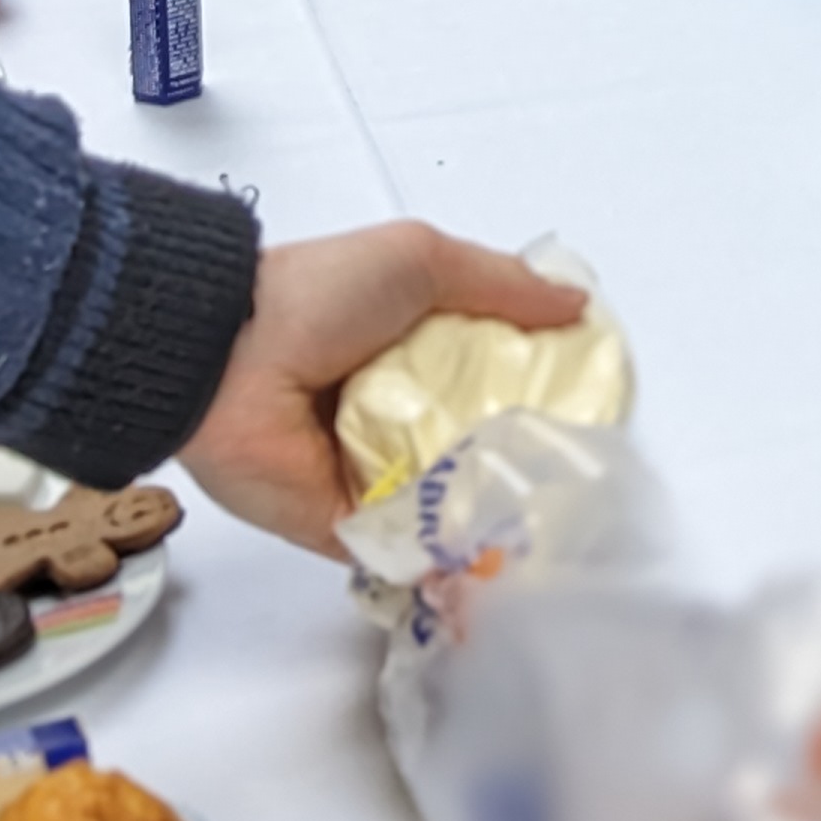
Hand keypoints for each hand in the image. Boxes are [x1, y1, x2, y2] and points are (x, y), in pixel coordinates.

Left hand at [180, 222, 586, 551]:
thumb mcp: (422, 259)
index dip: (546, 384)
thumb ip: (502, 284)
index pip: (501, 373)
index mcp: (423, 347)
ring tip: (559, 525)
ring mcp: (380, 475)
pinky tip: (502, 561)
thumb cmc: (322, 294)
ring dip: (498, 509)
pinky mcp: (351, 529)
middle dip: (531, 456)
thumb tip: (578, 309)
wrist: (224, 356)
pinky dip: (450, 555)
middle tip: (583, 473)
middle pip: (486, 441)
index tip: (595, 402)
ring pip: (456, 500)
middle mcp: (406, 414)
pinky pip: (410, 548)